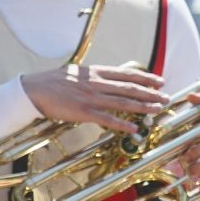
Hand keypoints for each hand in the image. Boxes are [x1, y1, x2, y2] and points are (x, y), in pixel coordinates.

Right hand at [21, 62, 167, 130]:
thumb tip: (109, 76)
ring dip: (143, 106)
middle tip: (166, 97)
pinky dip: (122, 124)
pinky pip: (107, 119)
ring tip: (158, 110)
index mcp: (95, 72)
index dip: (146, 78)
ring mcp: (91, 98)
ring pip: (123, 102)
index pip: (127, 74)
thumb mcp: (77, 72)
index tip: (160, 81)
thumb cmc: (53, 81)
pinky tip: (134, 128)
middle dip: (150, 93)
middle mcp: (96, 83)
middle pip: (129, 88)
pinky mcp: (83, 112)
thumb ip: (94, 74)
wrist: (33, 90)